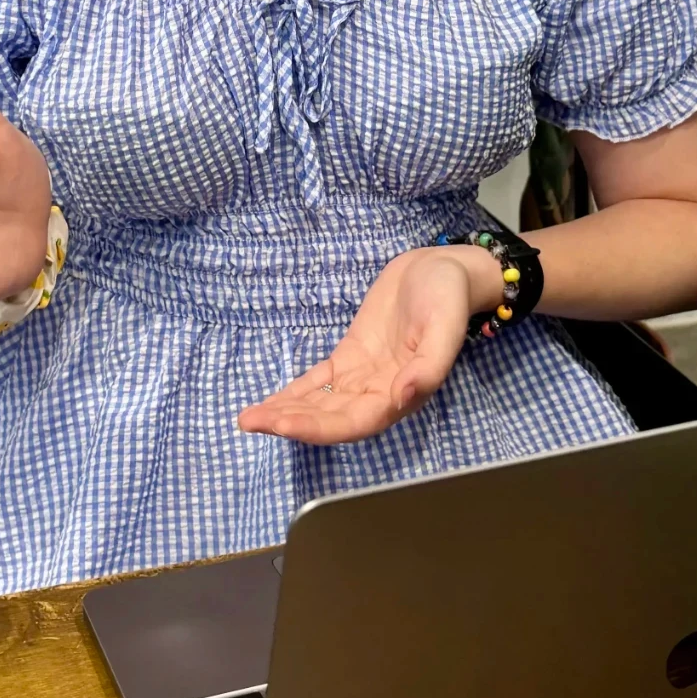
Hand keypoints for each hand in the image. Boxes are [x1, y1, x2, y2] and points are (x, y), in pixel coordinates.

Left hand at [237, 244, 503, 444]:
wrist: (442, 270)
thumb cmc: (448, 299)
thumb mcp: (445, 327)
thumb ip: (429, 367)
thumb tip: (402, 398)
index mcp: (402, 394)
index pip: (354, 421)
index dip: (317, 427)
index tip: (282, 424)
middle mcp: (380, 393)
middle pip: (330, 418)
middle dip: (291, 421)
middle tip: (250, 421)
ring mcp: (363, 375)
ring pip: (320, 403)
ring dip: (287, 412)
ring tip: (249, 418)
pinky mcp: (352, 356)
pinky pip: (320, 381)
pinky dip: (295, 392)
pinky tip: (269, 402)